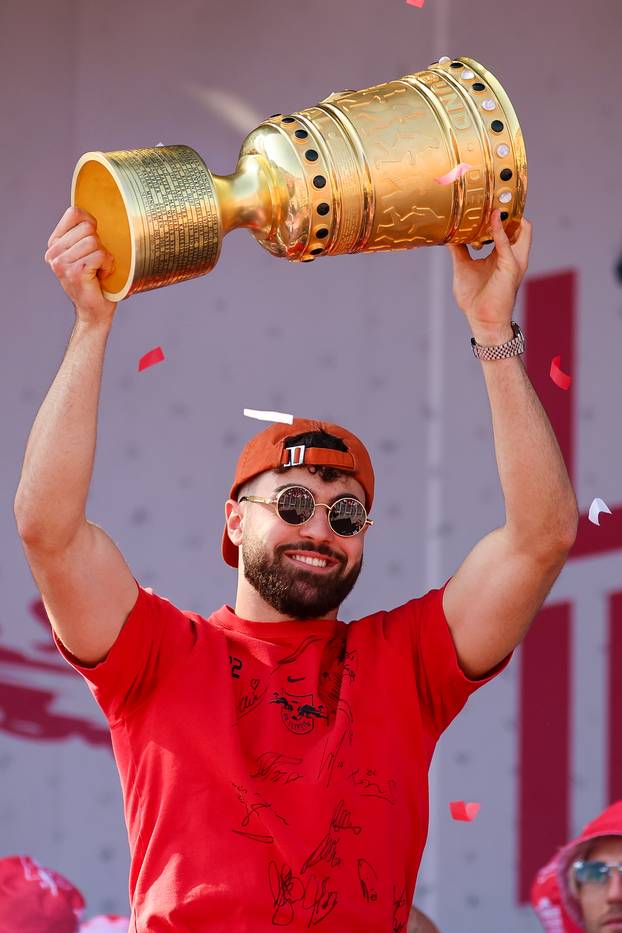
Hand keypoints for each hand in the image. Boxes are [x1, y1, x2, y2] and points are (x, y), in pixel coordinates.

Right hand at [45, 207, 116, 326]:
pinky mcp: (75, 272)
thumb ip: (83, 233)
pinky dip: (108, 265)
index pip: (74, 213)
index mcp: (55, 244)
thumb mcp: (86, 252)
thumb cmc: (95, 281)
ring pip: (95, 242)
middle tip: (96, 262)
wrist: (94, 310)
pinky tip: (102, 276)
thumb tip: (96, 210)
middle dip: (100, 245)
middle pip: (88, 228)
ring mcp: (62, 263)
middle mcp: (54, 253)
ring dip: (105, 257)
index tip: (95, 239)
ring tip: (99, 270)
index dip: (91, 222)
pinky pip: (100, 255)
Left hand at [447, 211, 531, 342]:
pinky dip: (499, 229)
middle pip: (518, 224)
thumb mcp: (463, 267)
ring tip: (498, 198)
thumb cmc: (475, 299)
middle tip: (496, 190)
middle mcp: (511, 254)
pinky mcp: (511, 266)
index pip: (505, 228)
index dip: (499, 213)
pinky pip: (506, 242)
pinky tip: (492, 218)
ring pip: (522, 229)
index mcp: (500, 254)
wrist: (482, 320)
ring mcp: (514, 259)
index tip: (485, 199)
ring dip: (510, 214)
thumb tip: (449, 235)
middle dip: (511, 208)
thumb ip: (459, 250)